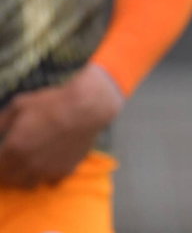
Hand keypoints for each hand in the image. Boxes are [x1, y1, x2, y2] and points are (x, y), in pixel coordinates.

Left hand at [0, 65, 123, 187]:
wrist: (87, 107)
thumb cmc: (52, 103)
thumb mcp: (20, 105)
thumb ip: (2, 122)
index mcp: (13, 149)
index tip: (2, 157)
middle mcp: (28, 165)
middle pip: (10, 180)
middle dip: (8, 173)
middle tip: (11, 163)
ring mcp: (47, 170)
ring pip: (29, 185)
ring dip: (25, 178)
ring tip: (28, 167)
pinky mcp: (65, 171)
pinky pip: (50, 182)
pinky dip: (46, 176)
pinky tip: (48, 165)